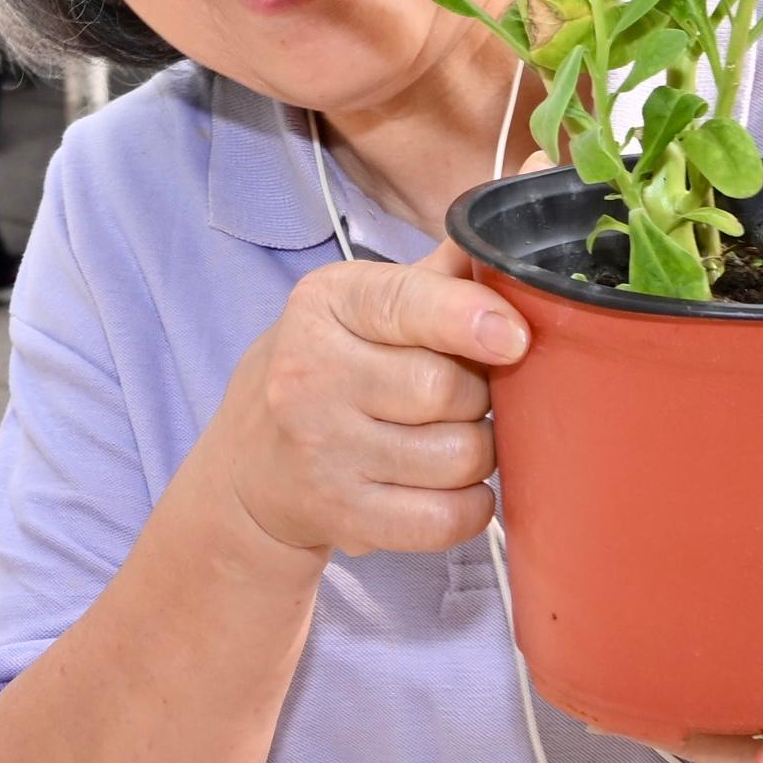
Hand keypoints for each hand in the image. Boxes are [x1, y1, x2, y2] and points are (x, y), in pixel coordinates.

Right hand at [213, 246, 518, 566]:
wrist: (248, 462)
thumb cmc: (330, 367)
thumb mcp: (361, 306)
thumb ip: (434, 278)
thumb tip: (503, 243)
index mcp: (326, 303)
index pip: (406, 303)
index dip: (470, 319)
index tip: (514, 338)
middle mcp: (311, 372)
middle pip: (445, 388)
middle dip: (481, 395)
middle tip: (469, 396)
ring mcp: (321, 450)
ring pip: (456, 455)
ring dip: (481, 451)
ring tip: (459, 437)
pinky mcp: (340, 515)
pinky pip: (442, 519)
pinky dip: (471, 507)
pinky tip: (456, 487)